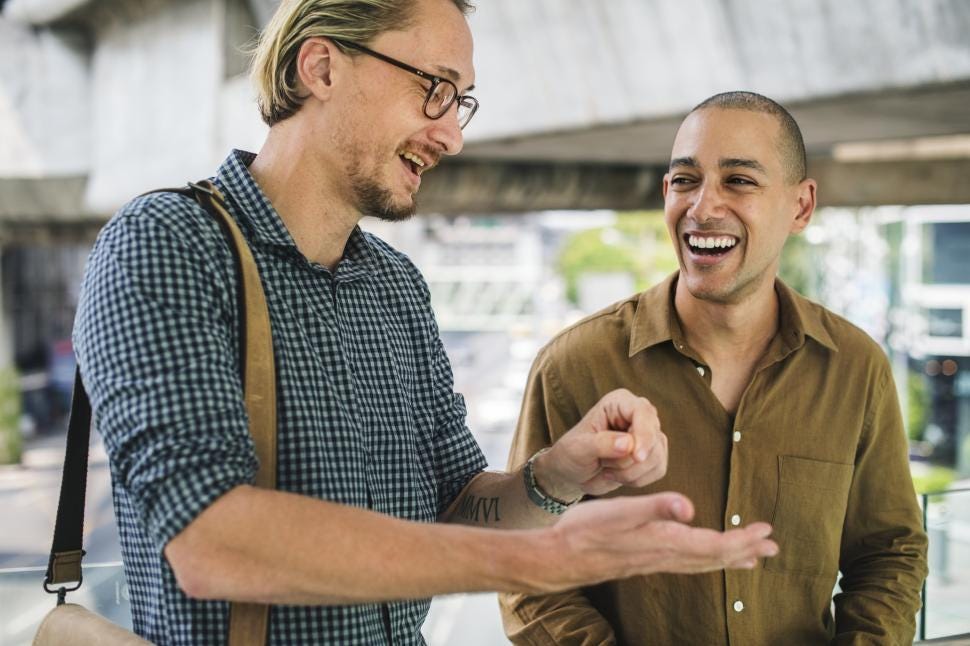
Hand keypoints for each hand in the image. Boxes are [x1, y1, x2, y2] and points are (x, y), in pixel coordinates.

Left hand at [535, 389, 667, 498]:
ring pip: (657, 457)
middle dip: (629, 460)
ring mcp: (648, 435)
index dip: (644, 434)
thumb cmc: (571, 454)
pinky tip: (618, 476)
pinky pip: (658, 470)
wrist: (572, 473)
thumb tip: (628, 444)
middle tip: (604, 464)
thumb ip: (602, 444)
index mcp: (619, 402)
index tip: (636, 457)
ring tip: (607, 469)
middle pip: (653, 438)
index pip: (643, 412)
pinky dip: (638, 480)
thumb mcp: (579, 448)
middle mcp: (638, 415)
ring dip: (631, 472)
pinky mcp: (653, 455)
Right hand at [540, 493, 777, 590]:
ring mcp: (655, 561)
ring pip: (701, 563)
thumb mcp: (619, 512)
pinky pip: (686, 563)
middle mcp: (664, 555)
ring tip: (752, 556)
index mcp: (663, 541)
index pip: (713, 545)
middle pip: (713, 557)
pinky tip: (705, 558)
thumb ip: (655, 507)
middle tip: (773, 546)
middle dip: (744, 551)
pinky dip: (706, 560)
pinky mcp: (645, 560)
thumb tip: (689, 506)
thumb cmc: (585, 530)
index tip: (767, 532)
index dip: (742, 540)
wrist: (558, 556)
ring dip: (729, 558)